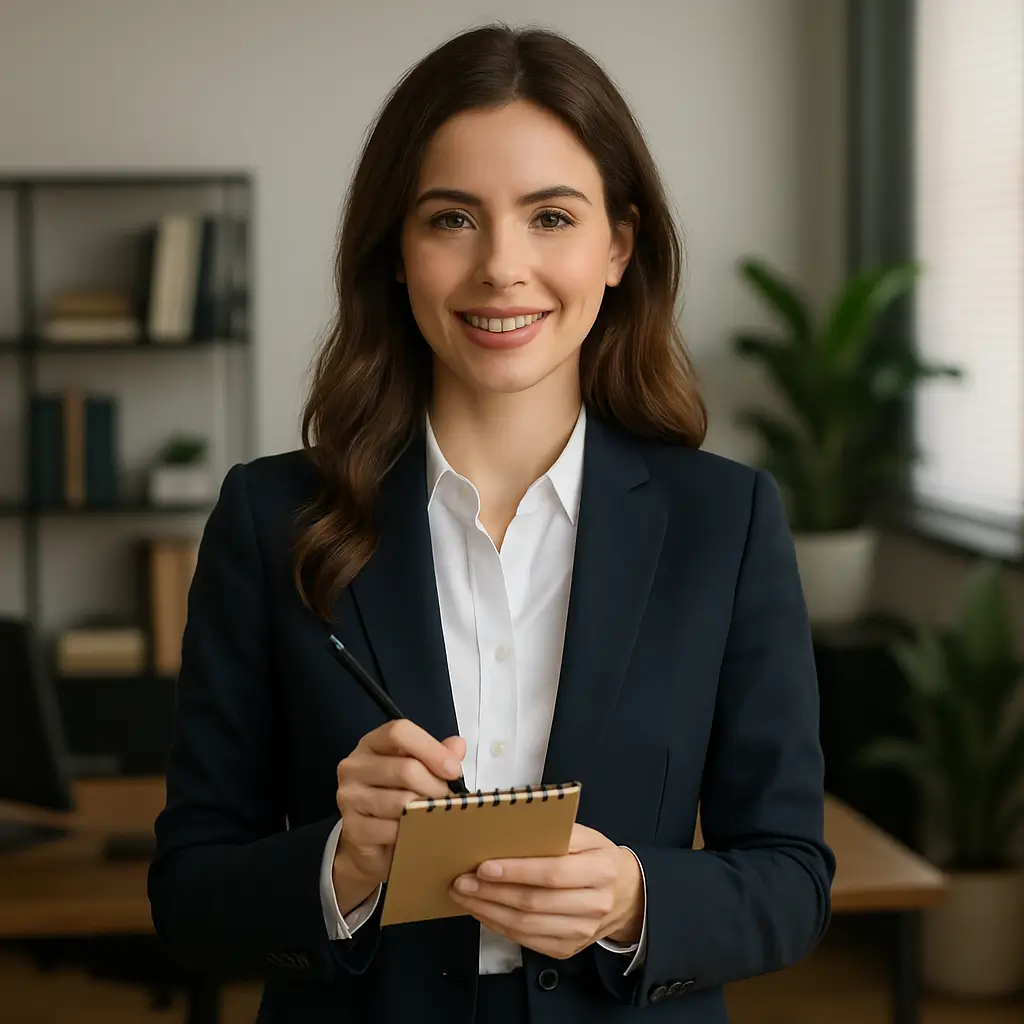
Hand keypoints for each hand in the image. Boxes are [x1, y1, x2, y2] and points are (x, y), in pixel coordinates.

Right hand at [333, 720, 464, 910]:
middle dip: (436, 787)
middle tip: (449, 799)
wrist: (372, 841)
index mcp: (372, 744)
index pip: (398, 732)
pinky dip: (411, 832)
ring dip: (426, 811)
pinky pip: (392, 829)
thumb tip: (457, 746)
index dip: (431, 749)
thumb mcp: (419, 770)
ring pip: (401, 801)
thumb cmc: (397, 797)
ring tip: (436, 815)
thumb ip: (438, 755)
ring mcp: (349, 797)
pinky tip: (417, 832)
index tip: (453, 769)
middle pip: (405, 769)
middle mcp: (354, 766)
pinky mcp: (352, 828)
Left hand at [448, 823, 643, 960]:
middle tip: (462, 881)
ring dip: (489, 912)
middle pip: (534, 903)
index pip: (553, 873)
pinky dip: (500, 927)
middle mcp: (594, 905)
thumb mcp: (585, 835)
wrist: (625, 893)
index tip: (484, 866)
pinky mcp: (569, 949)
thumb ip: (553, 832)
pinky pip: (528, 941)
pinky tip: (483, 912)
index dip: (516, 872)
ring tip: (465, 897)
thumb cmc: (596, 857)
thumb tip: (508, 830)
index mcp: (600, 869)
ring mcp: (582, 932)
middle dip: (492, 893)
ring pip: (527, 926)